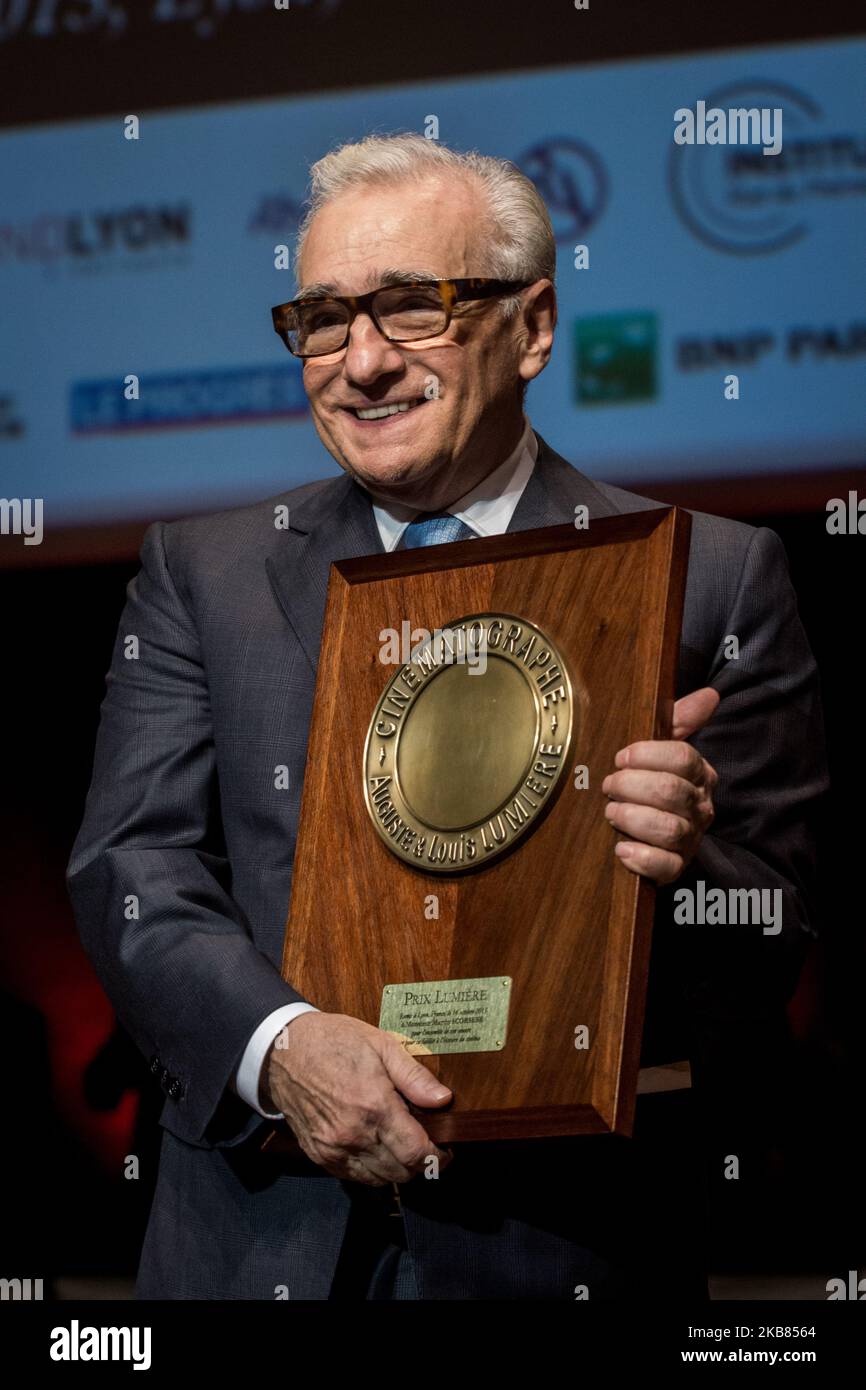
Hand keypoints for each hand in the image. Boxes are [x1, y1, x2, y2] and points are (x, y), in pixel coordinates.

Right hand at [264, 1011, 453, 1186]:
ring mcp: (334, 1149)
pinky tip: (376, 1147)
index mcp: (373, 1106)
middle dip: (420, 1163)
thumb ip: (414, 1076)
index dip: (438, 1155)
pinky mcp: (319, 1155)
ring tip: (401, 1145)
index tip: (446, 1146)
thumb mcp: (381, 1045)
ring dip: (397, 1169)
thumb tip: (444, 1100)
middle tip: (426, 1144)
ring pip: (380, 1180)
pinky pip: (355, 1177)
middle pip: (401, 1173)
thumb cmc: (335, 1041)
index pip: (416, 1153)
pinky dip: (372, 1170)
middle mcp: (353, 1135)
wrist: (284, 1050)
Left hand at [601, 686, 719, 884]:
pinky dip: (640, 858)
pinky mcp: (675, 868)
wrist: (642, 831)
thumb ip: (679, 721)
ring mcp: (690, 839)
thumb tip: (710, 695)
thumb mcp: (661, 748)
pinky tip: (621, 848)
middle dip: (631, 785)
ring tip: (611, 812)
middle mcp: (701, 807)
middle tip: (607, 785)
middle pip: (671, 791)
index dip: (648, 755)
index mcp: (700, 775)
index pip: (683, 758)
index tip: (619, 757)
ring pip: (668, 829)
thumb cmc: (648, 781)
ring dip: (632, 818)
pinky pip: (664, 866)